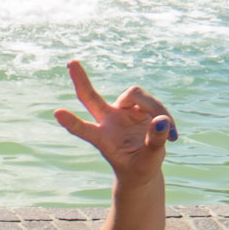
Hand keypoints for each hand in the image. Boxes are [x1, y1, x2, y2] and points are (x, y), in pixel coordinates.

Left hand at [54, 60, 172, 184]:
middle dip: (81, 79)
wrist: (143, 167)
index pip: (83, 130)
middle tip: (71, 62)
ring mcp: (121, 111)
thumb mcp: (149, 162)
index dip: (71, 122)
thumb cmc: (140, 167)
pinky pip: (151, 101)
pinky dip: (163, 114)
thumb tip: (160, 120)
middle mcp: (107, 121)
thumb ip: (154, 142)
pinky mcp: (137, 107)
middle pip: (90, 97)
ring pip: (135, 94)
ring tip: (170, 135)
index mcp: (101, 139)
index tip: (56, 113)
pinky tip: (171, 133)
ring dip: (155, 108)